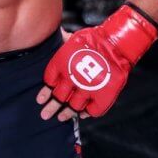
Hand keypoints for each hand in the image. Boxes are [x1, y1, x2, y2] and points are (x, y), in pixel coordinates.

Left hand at [36, 4, 157, 119]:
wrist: (116, 42)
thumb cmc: (95, 39)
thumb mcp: (72, 39)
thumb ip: (62, 46)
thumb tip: (57, 41)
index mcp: (62, 64)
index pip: (49, 82)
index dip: (45, 92)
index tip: (40, 100)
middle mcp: (73, 78)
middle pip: (58, 97)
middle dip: (51, 108)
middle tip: (45, 115)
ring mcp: (88, 88)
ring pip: (73, 106)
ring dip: (67, 113)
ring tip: (61, 117)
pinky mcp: (103, 95)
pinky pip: (92, 110)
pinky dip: (87, 112)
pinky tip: (82, 113)